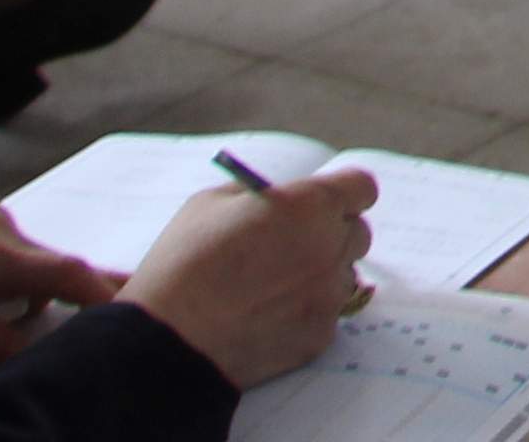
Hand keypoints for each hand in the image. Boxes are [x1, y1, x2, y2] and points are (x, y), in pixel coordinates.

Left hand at [0, 201, 123, 374]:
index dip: (103, 292)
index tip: (129, 310)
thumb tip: (24, 351)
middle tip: (116, 305)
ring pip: (34, 258)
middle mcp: (0, 228)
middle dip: (80, 293)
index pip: (66, 272)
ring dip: (35, 289)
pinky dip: (15, 273)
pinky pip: (14, 247)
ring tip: (5, 320)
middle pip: (57, 265)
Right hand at [122, 171, 374, 391]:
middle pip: (357, 232)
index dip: (343, 193)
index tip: (327, 202)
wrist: (167, 340)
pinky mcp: (320, 335)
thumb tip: (280, 200)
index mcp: (310, 206)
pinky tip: (267, 315)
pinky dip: (306, 311)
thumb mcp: (212, 205)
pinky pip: (326, 313)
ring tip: (272, 284)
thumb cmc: (183, 265)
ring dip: (321, 273)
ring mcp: (329, 295)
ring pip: (343, 275)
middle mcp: (330, 248)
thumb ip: (260, 196)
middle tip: (294, 243)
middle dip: (331, 233)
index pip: (361, 187)